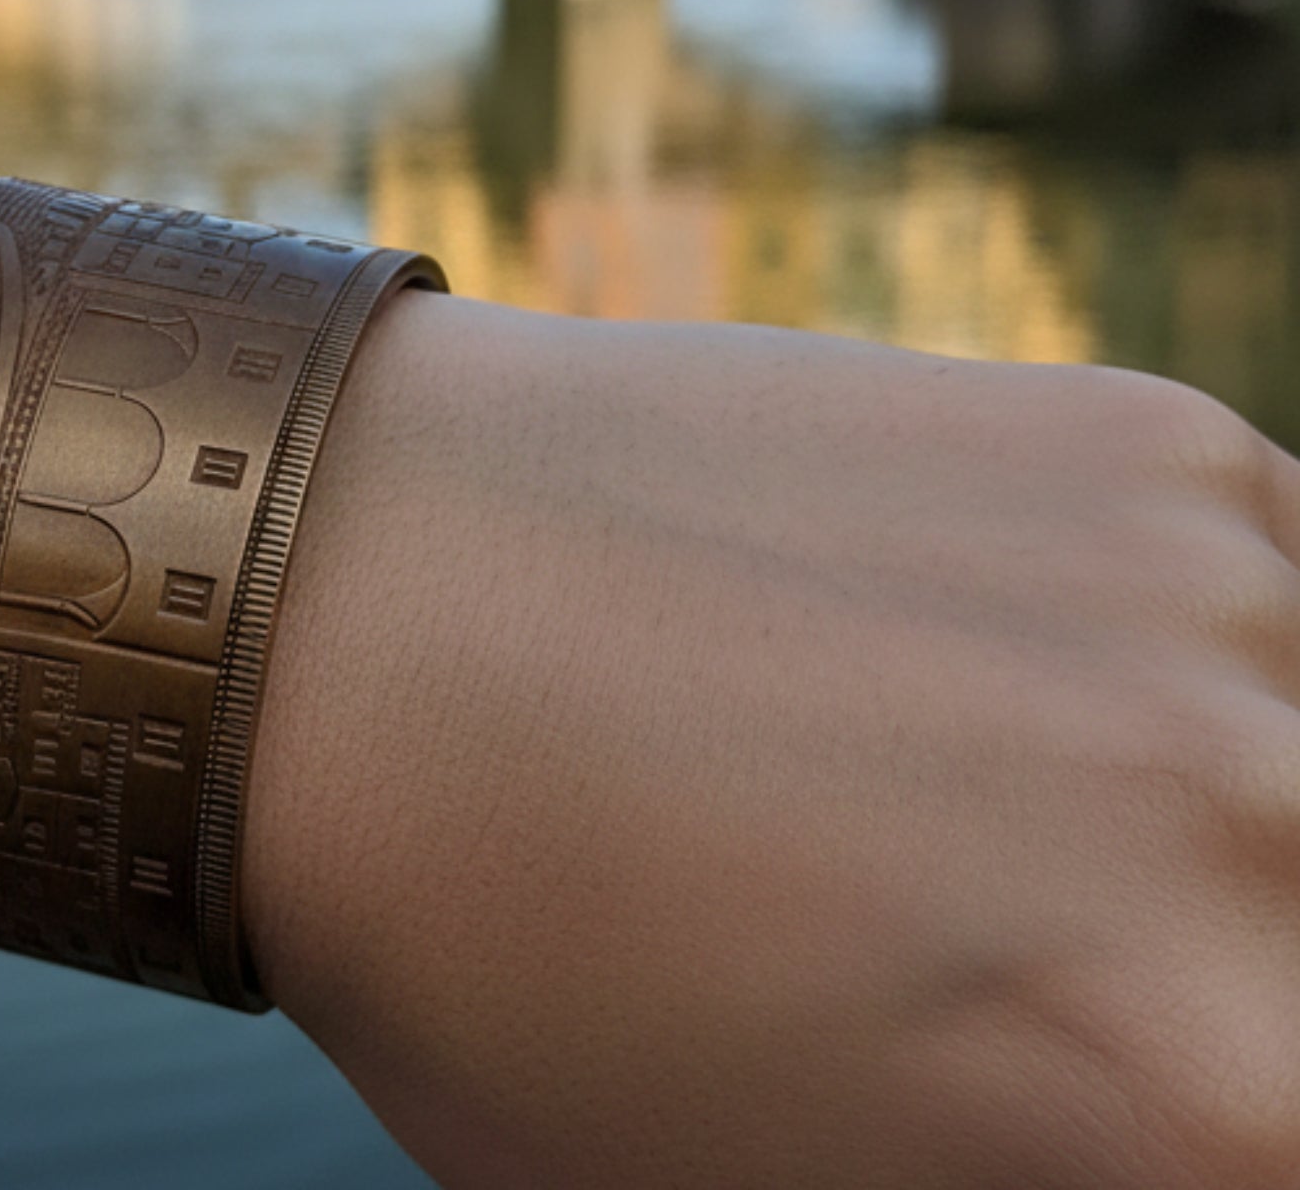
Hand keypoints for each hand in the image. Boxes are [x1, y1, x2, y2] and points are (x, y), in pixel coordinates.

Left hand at [247, 301, 1299, 1188]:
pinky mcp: (1149, 433)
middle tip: (1037, 946)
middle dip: (1204, 981)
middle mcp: (1276, 826)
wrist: (342, 592)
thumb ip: (1018, 1174)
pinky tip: (970, 650)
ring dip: (1215, 813)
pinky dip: (1166, 654)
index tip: (1105, 1062)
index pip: (1285, 1134)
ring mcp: (1220, 589)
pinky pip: (1254, 587)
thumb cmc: (500, 955)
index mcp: (1209, 1097)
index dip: (1195, 1110)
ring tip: (986, 797)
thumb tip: (1113, 1106)